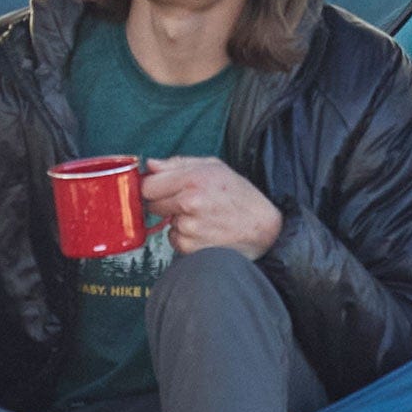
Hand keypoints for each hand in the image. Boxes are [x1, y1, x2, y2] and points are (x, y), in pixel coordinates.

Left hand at [141, 156, 283, 259]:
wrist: (264, 228)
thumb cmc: (241, 196)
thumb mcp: (214, 167)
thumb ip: (178, 164)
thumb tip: (150, 165)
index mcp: (194, 179)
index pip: (148, 185)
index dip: (153, 187)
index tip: (159, 189)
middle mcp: (190, 202)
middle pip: (151, 205)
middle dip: (163, 203)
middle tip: (185, 203)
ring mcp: (189, 227)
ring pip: (165, 223)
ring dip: (177, 221)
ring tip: (202, 218)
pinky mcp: (191, 247)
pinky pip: (175, 240)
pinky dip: (185, 237)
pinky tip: (204, 232)